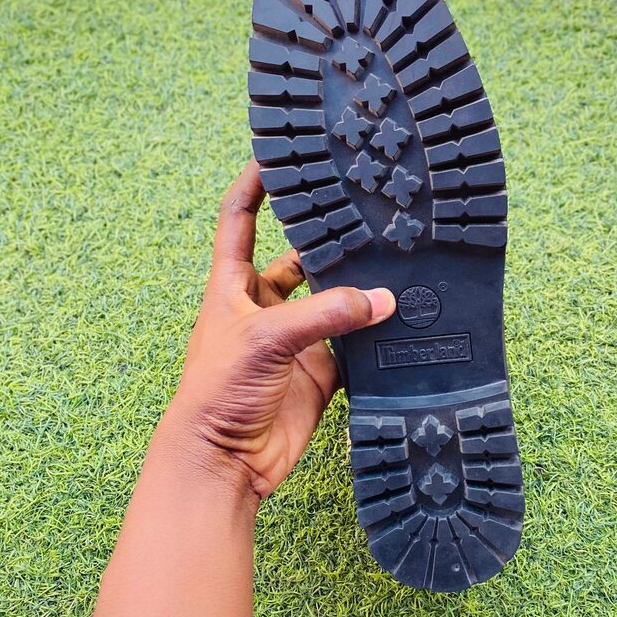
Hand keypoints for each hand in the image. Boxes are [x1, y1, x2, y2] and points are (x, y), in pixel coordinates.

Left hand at [166, 160, 394, 501]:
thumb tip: (382, 299)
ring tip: (393, 262)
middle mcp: (262, 308)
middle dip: (326, 240)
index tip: (278, 155)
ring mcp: (292, 342)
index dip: (255, 186)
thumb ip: (325, 315)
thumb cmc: (217, 392)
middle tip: (362, 213)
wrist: (223, 461)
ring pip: (330, 304)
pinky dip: (372, 339)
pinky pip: (350, 349)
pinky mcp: (316, 376)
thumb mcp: (265, 339)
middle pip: (297, 259)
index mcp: (232, 287)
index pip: (240, 220)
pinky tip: (399, 321)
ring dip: (356, 291)